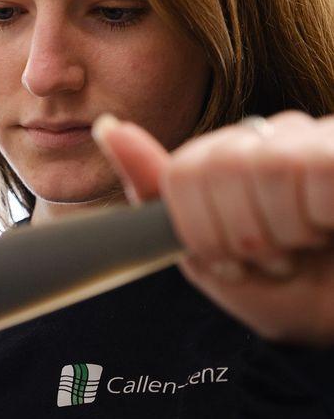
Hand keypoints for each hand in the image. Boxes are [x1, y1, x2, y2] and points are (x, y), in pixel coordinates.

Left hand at [93, 110, 333, 346]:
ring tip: (308, 245)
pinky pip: (314, 166)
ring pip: (266, 164)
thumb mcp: (204, 252)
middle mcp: (275, 136)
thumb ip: (155, 190)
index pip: (181, 173)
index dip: (200, 229)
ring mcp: (317, 137)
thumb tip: (107, 126)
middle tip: (273, 259)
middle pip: (216, 166)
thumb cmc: (287, 291)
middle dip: (240, 234)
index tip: (231, 260)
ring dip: (285, 228)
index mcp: (232, 158)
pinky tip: (333, 225)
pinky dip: (320, 214)